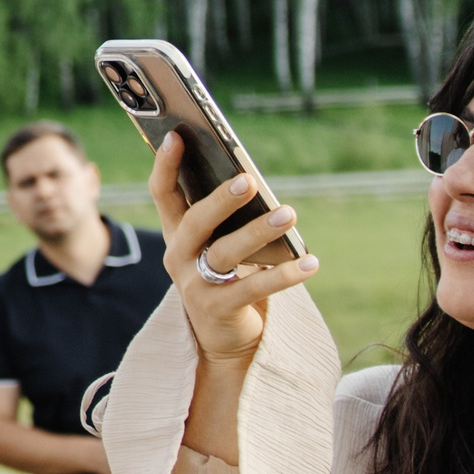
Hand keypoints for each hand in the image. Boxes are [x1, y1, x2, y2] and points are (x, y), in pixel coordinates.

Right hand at [150, 131, 318, 366]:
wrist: (224, 338)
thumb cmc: (228, 278)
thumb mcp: (220, 243)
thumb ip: (228, 217)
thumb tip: (252, 180)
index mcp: (177, 234)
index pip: (163, 194)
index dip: (166, 165)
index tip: (177, 135)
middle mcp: (179, 257)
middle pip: (195, 223)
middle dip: (220, 200)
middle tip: (248, 180)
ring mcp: (195, 285)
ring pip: (225, 253)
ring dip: (258, 232)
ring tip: (289, 214)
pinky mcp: (217, 309)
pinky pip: (252, 288)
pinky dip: (284, 275)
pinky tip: (310, 262)